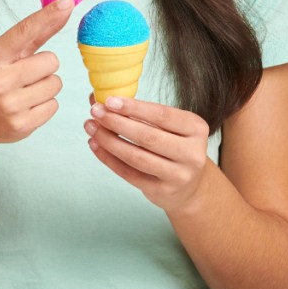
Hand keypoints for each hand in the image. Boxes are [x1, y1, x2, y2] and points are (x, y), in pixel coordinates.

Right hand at [0, 0, 73, 147]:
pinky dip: (44, 106)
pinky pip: (53, 106)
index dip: (47, 16)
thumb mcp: (0, 55)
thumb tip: (63, 8)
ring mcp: (9, 105)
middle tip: (24, 76)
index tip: (67, 3)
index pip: (24, 31)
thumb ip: (32, 35)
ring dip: (45, 87)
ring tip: (24, 92)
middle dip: (44, 67)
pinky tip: (25, 107)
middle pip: (51, 61)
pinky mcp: (21, 125)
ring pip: (55, 84)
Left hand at [84, 95, 211, 211]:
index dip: (134, 108)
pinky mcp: (161, 191)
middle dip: (116, 122)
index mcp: (196, 128)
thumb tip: (99, 98)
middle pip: (147, 136)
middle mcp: (192, 153)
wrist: (190, 185)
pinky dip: (108, 158)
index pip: (162, 115)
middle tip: (95, 112)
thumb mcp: (168, 127)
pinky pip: (129, 173)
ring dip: (108, 141)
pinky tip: (95, 145)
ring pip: (136, 157)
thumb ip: (138, 113)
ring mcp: (178, 175)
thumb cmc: (173, 147)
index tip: (109, 101)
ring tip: (91, 127)